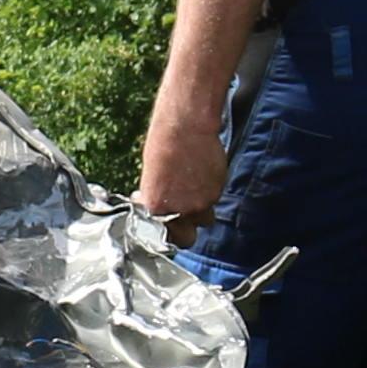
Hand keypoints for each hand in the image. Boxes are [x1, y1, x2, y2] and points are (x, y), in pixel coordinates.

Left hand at [134, 105, 228, 230]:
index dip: (165, 231)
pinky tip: (202, 176)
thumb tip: (154, 205)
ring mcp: (200, 203)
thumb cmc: (162, 146)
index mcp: (155, 207)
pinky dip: (209, 193)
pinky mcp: (216, 192)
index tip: (165, 225)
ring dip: (200, 211)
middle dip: (185, 232)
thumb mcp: (150, 177)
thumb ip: (155, 198)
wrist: (185, 128)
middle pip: (186, 239)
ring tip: (194, 192)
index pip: (162, 235)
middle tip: (182, 218)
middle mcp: (178, 210)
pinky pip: (214, 201)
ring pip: (204, 220)